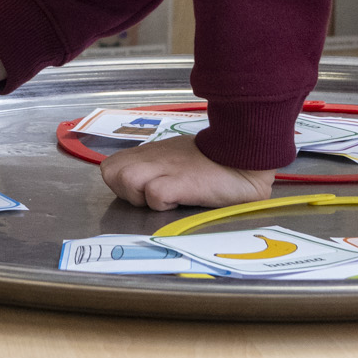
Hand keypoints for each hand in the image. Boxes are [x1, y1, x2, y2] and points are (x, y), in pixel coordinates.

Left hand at [100, 134, 275, 210]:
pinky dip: (163, 203)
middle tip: (151, 196)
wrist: (246, 155)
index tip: (144, 192)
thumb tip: (146, 186)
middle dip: (126, 191)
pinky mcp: (180, 182)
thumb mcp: (180, 159)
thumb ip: (159, 168)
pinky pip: (154, 195)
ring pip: (126, 180)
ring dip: (141, 197)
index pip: (111, 167)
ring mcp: (165, 168)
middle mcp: (153, 157)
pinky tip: (180, 201)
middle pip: (111, 173)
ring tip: (166, 199)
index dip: (122, 183)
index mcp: (152, 153)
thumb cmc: (217, 162)